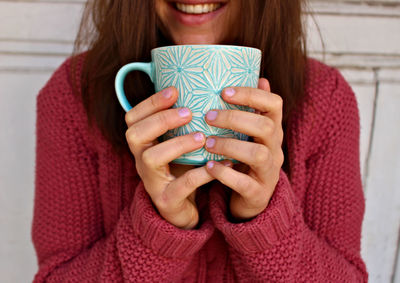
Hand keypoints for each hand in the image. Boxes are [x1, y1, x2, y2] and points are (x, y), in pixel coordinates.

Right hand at [125, 87, 215, 228]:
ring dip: (177, 144)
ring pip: (151, 159)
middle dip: (161, 119)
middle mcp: (141, 160)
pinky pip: (180, 186)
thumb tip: (208, 88)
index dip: (150, 102)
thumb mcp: (179, 144)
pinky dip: (200, 174)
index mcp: (143, 144)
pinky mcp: (167, 201)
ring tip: (201, 137)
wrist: (182, 209)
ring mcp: (152, 181)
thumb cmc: (182, 169)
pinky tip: (217, 164)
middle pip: (134, 135)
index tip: (174, 90)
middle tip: (188, 112)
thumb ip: (185, 123)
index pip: (133, 118)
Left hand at [204, 79, 283, 220]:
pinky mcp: (258, 193)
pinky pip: (244, 183)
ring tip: (208, 143)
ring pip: (258, 154)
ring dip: (229, 145)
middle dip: (235, 119)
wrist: (252, 199)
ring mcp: (269, 172)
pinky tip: (208, 166)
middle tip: (209, 117)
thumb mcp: (251, 135)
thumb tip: (261, 78)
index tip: (224, 91)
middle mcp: (275, 148)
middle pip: (266, 127)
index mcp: (273, 130)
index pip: (274, 104)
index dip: (252, 95)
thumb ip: (253, 110)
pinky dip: (225, 173)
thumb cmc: (245, 159)